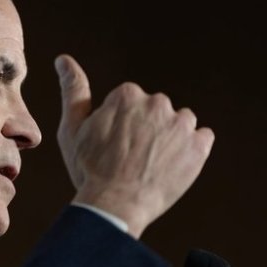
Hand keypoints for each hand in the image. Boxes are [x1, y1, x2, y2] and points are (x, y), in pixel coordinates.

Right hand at [55, 54, 213, 238]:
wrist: (115, 207)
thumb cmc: (89, 169)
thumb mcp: (72, 128)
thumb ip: (73, 90)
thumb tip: (63, 59)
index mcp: (127, 95)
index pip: (129, 103)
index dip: (119, 126)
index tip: (112, 147)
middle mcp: (157, 103)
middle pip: (155, 111)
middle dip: (146, 129)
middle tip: (130, 159)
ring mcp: (181, 124)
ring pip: (179, 123)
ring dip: (170, 138)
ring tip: (152, 164)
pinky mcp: (199, 146)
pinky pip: (203, 139)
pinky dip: (192, 150)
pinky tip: (173, 166)